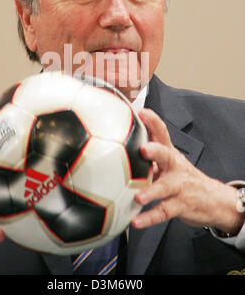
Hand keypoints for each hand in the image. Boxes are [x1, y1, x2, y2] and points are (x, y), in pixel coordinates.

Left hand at [131, 109, 243, 233]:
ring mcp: (178, 186)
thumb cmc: (182, 177)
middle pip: (166, 155)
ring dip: (151, 191)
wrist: (213, 199)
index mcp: (170, 154)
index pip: (163, 133)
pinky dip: (149, 217)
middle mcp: (174, 167)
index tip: (142, 112)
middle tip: (143, 148)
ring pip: (165, 187)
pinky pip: (163, 212)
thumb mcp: (169, 162)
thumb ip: (150, 155)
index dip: (153, 121)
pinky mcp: (180, 205)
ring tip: (138, 196)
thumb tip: (122, 145)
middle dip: (155, 151)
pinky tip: (136, 221)